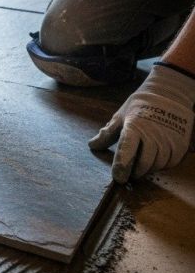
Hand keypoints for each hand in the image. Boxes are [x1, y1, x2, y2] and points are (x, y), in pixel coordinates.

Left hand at [89, 63, 194, 182]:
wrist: (168, 94)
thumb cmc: (139, 106)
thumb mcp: (121, 116)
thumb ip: (108, 133)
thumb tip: (92, 145)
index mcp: (134, 127)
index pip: (127, 150)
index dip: (121, 165)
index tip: (117, 178)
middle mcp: (153, 134)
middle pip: (144, 163)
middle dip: (134, 172)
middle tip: (128, 174)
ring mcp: (168, 139)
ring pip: (157, 165)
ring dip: (147, 170)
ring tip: (139, 167)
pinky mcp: (180, 144)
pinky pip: (170, 163)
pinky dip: (161, 165)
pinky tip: (154, 160)